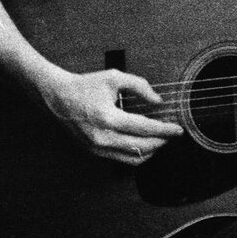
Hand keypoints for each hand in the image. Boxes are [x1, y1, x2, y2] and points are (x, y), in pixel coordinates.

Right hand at [36, 68, 184, 165]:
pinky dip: (138, 154)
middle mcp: (102, 137)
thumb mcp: (115, 78)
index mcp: (107, 118)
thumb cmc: (85, 86)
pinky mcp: (94, 152)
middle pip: (142, 146)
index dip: (165, 130)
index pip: (144, 128)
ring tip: (162, 139)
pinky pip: (122, 159)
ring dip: (152, 150)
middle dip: (162, 141)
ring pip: (134, 158)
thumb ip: (140, 86)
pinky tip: (146, 144)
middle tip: (173, 133)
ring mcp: (97, 148)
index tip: (178, 129)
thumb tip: (158, 102)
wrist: (57, 96)